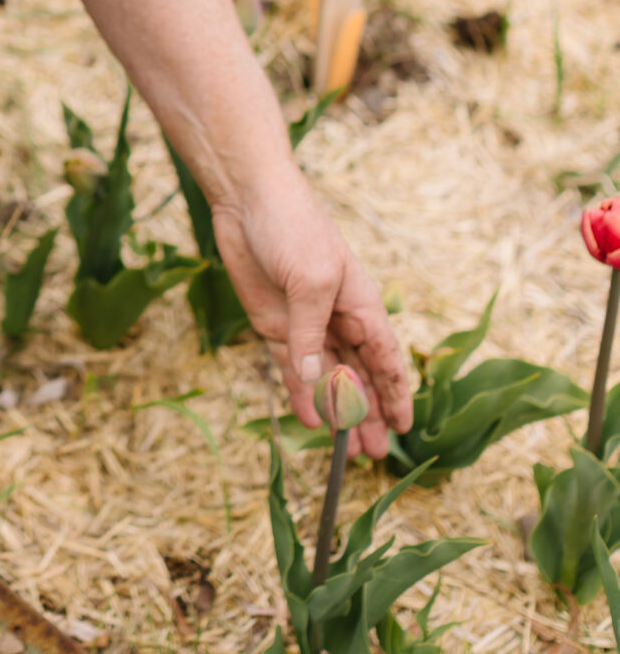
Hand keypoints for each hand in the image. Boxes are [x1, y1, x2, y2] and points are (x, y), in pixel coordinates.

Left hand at [209, 170, 414, 456]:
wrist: (248, 198)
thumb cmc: (294, 226)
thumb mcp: (312, 280)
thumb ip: (311, 333)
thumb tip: (313, 379)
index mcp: (361, 304)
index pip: (386, 358)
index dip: (396, 393)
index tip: (405, 427)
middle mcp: (337, 319)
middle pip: (359, 376)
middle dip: (367, 414)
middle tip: (375, 455)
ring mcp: (304, 324)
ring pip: (327, 378)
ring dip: (337, 412)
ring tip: (348, 450)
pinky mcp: (273, 323)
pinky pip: (290, 367)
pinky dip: (299, 394)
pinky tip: (308, 420)